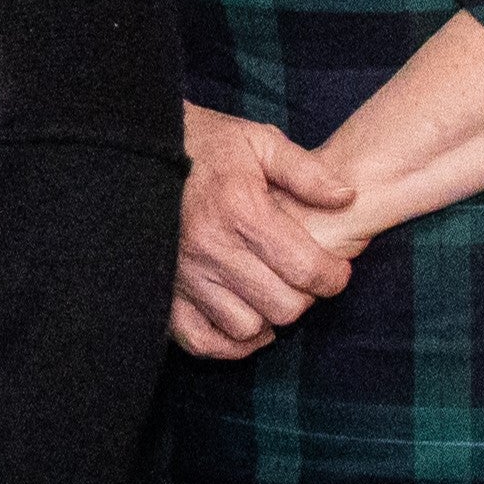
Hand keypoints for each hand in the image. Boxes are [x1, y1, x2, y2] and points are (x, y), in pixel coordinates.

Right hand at [174, 105, 358, 360]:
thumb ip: (306, 171)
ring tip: (271, 294)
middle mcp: (212, 249)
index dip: (334, 277)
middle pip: (282, 306)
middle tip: (302, 279)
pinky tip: (243, 320)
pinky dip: (228, 343)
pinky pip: (201, 341)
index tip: (335, 270)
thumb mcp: (258, 141)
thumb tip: (346, 198)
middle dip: (304, 297)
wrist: (136, 151)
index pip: (307, 269)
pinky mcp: (163, 293)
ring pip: (246, 328)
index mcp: (242, 211)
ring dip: (268, 318)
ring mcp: (184, 276)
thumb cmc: (204, 146)